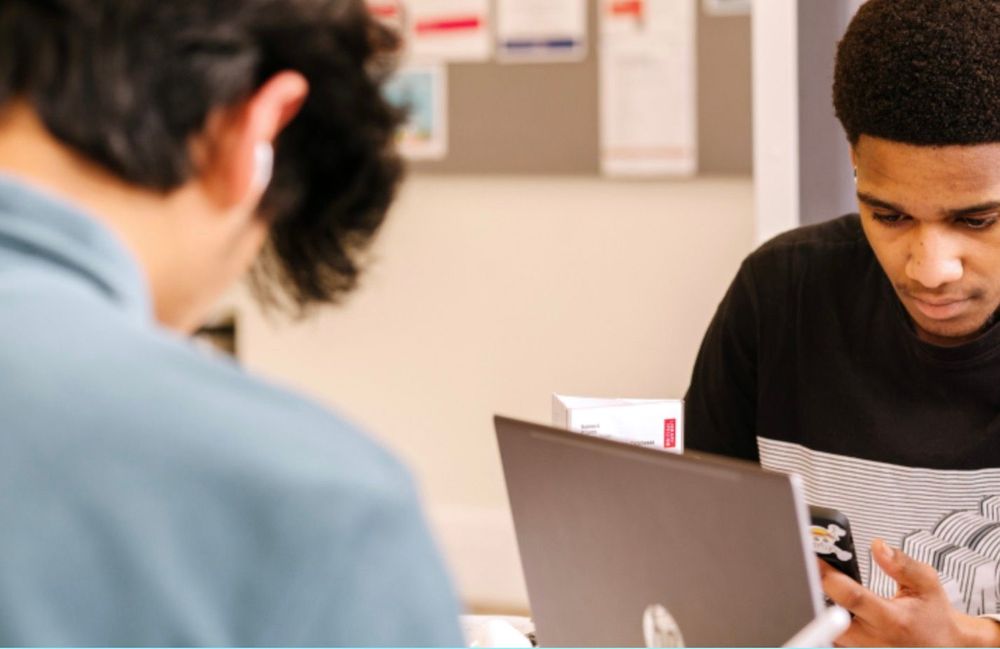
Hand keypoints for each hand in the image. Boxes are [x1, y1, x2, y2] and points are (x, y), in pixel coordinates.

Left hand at [820, 539, 999, 646]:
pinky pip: (835, 639)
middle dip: (816, 597)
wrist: (943, 644)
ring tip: (820, 588)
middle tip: (810, 575)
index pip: (854, 598)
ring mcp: (866, 648)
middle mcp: (876, 638)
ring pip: (830, 633)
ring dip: (820, 611)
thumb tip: (877, 547)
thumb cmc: (933, 615)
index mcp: (893, 619)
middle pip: (831, 621)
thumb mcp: (927, 584)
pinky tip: (828, 606)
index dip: (829, 577)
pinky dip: (829, 623)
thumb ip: (902, 564)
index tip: (815, 560)